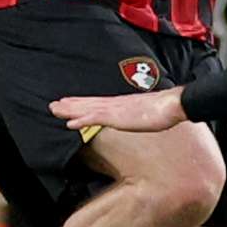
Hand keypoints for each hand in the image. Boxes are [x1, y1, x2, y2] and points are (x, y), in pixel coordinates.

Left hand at [48, 86, 188, 135]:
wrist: (173, 104)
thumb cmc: (163, 110)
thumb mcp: (146, 113)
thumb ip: (137, 114)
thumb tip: (136, 117)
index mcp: (120, 104)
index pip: (96, 103)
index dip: (81, 103)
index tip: (69, 102)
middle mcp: (114, 104)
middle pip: (87, 104)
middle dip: (70, 105)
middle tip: (53, 105)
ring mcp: (114, 110)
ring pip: (87, 110)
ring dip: (70, 110)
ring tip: (54, 110)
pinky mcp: (117, 117)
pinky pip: (95, 119)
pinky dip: (81, 120)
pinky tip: (70, 124)